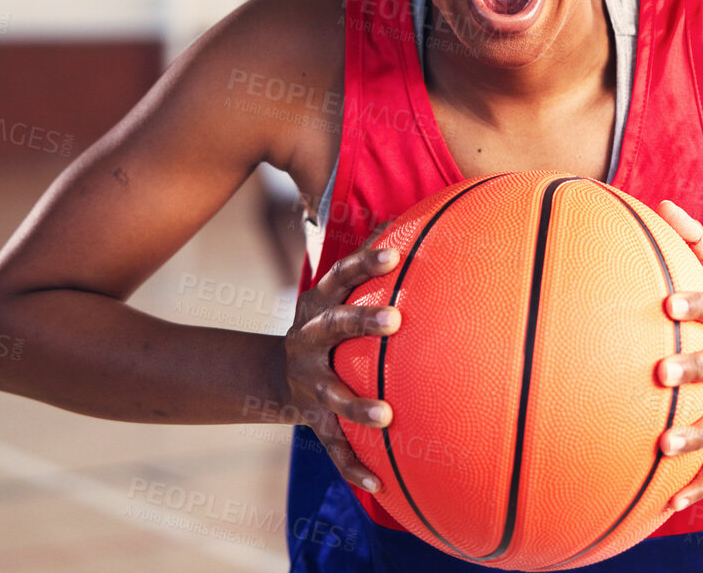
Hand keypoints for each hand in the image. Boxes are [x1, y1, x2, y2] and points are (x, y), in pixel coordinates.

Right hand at [279, 235, 401, 492]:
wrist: (277, 375)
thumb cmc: (330, 326)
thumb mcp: (337, 296)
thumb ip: (370, 269)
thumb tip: (424, 218)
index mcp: (318, 305)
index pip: (340, 277)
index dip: (364, 264)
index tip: (392, 255)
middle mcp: (308, 341)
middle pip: (332, 328)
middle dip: (361, 323)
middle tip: (395, 320)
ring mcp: (309, 383)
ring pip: (332, 394)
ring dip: (356, 405)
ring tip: (386, 416)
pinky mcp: (313, 420)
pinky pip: (333, 447)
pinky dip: (353, 466)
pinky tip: (379, 484)